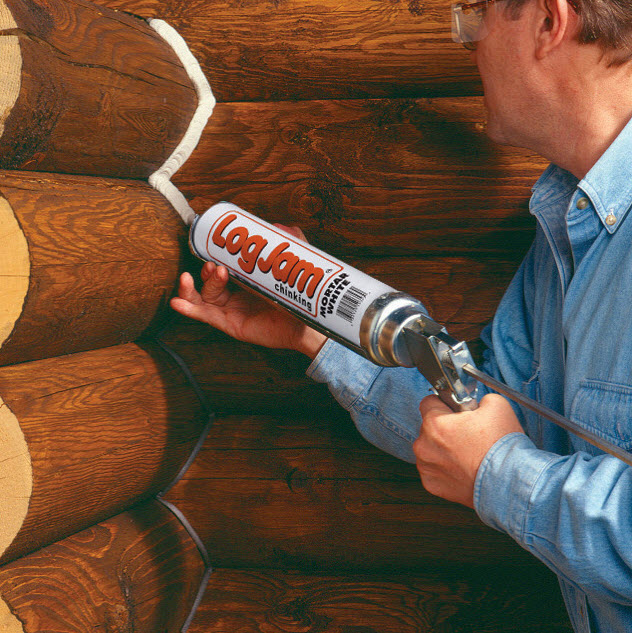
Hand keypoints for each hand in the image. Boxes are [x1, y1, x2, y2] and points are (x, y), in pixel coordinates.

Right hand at [170, 224, 327, 358]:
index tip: (213, 247)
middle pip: (208, 282)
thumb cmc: (301, 298)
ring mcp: (232, 311)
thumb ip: (289, 240)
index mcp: (246, 282)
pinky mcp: (231, 325)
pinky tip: (177, 302)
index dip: (214, 258)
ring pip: (203, 298)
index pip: (222, 267)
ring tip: (196, 277)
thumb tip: (277, 225)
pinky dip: (189, 309)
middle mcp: (236, 296)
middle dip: (205, 271)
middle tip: (213, 265)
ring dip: (194, 287)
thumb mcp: (295, 263)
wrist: (308, 323)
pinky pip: (206, 317)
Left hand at [413, 393, 523, 507]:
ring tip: (467, 454)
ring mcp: (427, 466)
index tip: (454, 410)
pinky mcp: (432, 484)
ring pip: (430, 450)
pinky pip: (434, 470)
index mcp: (434, 423)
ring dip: (443, 450)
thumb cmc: (501, 447)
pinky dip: (445, 469)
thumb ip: (478, 399)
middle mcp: (424, 445)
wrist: (510, 483)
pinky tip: (463, 468)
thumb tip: (475, 404)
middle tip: (467, 435)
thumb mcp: (496, 405)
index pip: (429, 402)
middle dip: (446, 429)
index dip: (444, 404)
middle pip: (429, 428)